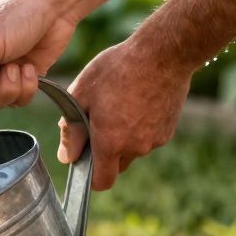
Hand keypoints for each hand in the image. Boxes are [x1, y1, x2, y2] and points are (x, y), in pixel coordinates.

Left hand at [59, 41, 190, 189]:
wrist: (164, 53)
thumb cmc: (117, 69)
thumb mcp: (82, 94)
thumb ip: (71, 130)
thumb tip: (67, 156)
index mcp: (111, 142)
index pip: (101, 181)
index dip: (90, 177)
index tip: (84, 159)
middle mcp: (136, 147)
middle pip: (116, 165)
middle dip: (104, 153)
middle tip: (98, 122)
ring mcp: (155, 140)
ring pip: (132, 150)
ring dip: (123, 138)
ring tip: (118, 106)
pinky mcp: (168, 130)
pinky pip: (148, 138)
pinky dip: (139, 128)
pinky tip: (135, 103)